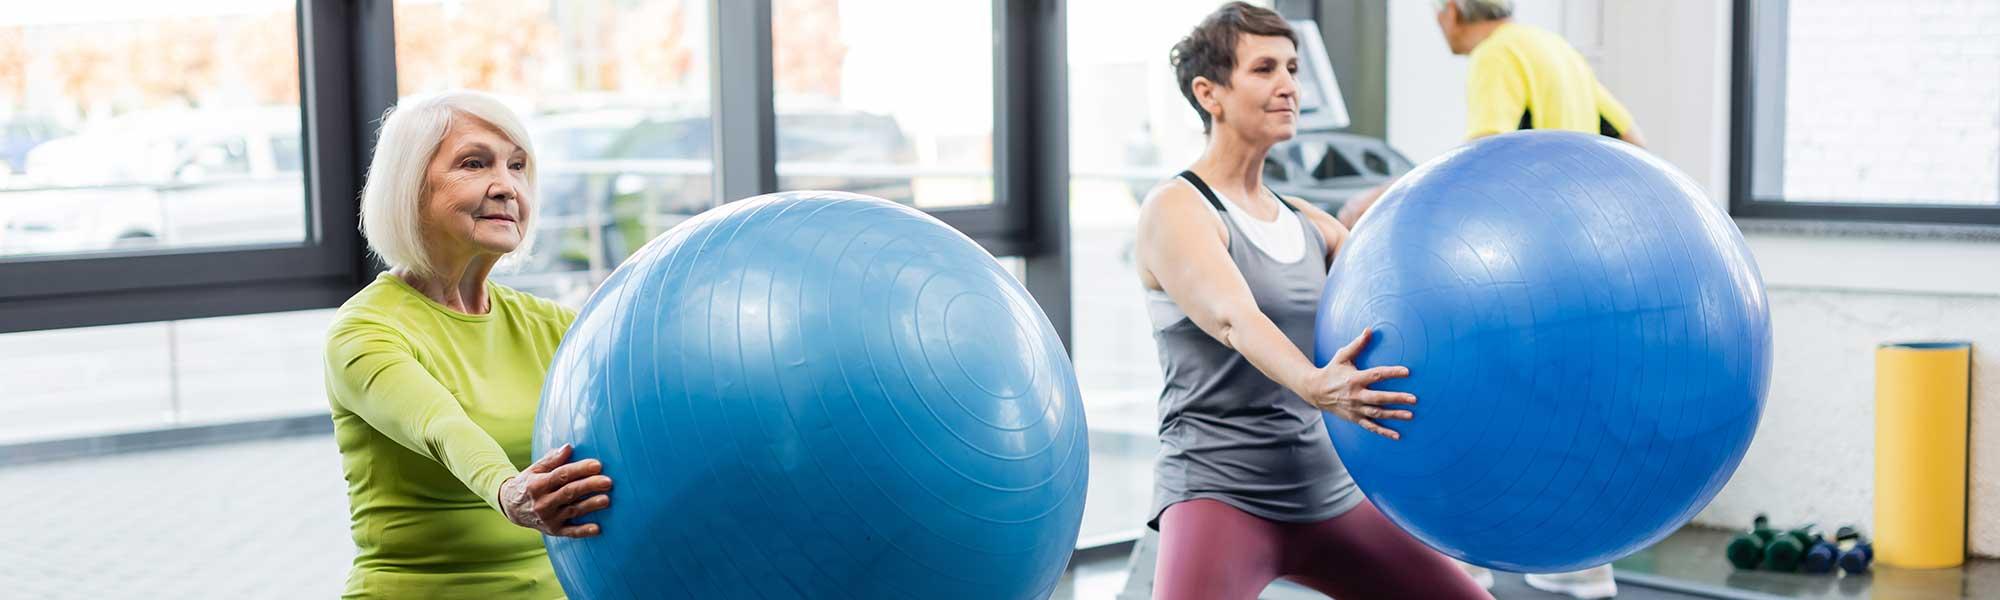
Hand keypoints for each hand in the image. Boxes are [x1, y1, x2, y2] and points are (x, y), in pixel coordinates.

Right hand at [499, 444, 612, 536]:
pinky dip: (583, 531)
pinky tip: (597, 529)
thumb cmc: (529, 483)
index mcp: (538, 485)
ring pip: (572, 511)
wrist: (511, 508)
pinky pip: (570, 532)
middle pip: (569, 492)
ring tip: (606, 500)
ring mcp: (548, 518)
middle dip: (589, 486)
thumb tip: (569, 447)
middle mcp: (542, 502)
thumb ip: (552, 459)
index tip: (597, 464)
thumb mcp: (535, 469)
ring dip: (590, 506)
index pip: (561, 475)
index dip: (579, 469)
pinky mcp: (553, 530)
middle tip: (608, 481)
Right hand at [1300, 328, 1415, 439]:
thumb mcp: (1342, 356)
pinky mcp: (1354, 418)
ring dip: (1394, 415)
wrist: (1315, 391)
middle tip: (1414, 399)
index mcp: (1354, 379)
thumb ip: (1357, 344)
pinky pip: (1371, 426)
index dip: (1392, 373)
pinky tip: (1397, 435)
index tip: (1407, 372)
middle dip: (1397, 399)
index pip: (1376, 375)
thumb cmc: (1331, 370)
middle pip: (1379, 398)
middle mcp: (1355, 395)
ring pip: (1377, 413)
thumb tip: (1369, 330)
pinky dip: (1383, 432)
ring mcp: (1355, 408)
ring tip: (1410, 415)